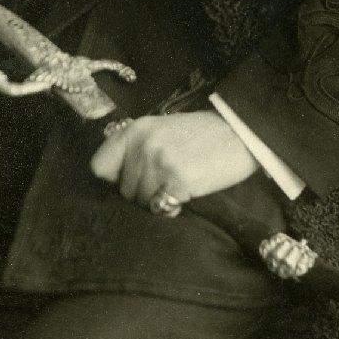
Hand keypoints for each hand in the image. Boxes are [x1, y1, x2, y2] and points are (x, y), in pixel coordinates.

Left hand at [90, 111, 258, 209]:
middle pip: (123, 189)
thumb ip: (135, 149)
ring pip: (141, 202)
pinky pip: (161, 208)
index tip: (127, 181)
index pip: (99, 166)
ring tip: (177, 184)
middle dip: (141, 191)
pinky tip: (186, 193)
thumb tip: (110, 180)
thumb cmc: (199, 134)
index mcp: (135, 130)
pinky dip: (172, 207)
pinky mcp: (178, 181)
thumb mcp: (160, 131)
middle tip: (166, 179)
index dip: (112, 179)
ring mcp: (159, 163)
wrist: (238, 133)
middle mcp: (143, 145)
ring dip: (157, 200)